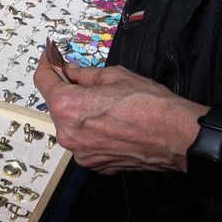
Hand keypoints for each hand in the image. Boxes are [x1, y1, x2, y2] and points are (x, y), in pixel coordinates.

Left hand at [33, 46, 207, 174]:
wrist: (177, 136)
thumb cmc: (149, 105)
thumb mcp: (113, 75)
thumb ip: (83, 74)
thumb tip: (70, 71)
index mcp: (67, 107)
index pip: (43, 80)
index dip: (46, 64)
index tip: (50, 57)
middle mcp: (68, 134)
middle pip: (57, 105)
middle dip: (66, 90)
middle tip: (81, 78)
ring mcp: (81, 153)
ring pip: (71, 125)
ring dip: (79, 112)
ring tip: (104, 103)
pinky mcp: (96, 164)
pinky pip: (85, 142)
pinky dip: (92, 131)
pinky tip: (111, 122)